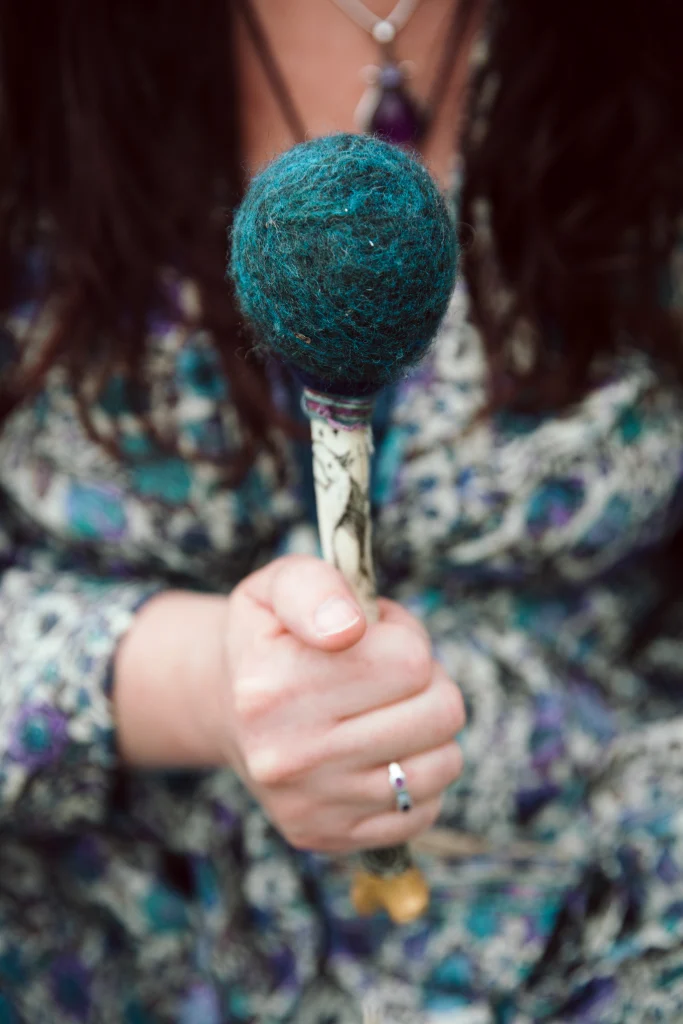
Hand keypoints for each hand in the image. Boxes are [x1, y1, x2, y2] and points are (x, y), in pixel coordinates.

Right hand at [220, 555, 464, 854]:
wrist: (227, 709)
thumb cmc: (270, 639)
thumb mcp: (280, 584)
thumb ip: (316, 586)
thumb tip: (347, 627)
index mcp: (274, 686)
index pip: (409, 660)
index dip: (404, 637)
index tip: (372, 636)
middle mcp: (286, 755)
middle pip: (438, 712)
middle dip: (428, 681)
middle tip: (388, 675)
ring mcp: (308, 804)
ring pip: (442, 764)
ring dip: (429, 729)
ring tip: (388, 711)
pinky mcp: (326, 837)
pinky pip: (423, 811)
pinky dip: (417, 777)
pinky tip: (381, 753)